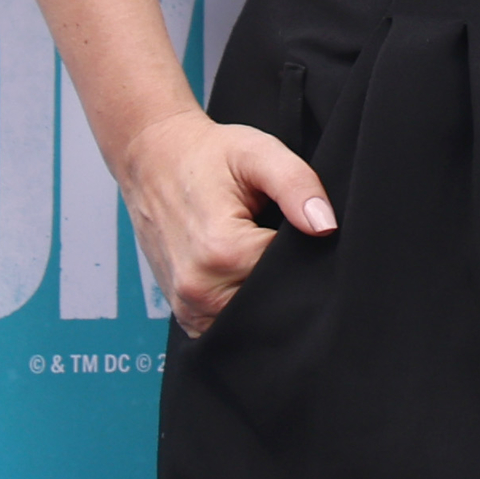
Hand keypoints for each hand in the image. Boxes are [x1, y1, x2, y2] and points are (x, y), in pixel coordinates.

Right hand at [115, 107, 334, 335]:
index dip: (305, 252)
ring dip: (263, 294)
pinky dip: (241, 306)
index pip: (292, 275)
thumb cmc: (208, 155)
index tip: (294, 227)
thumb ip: (297, 185)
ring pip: (252, 319)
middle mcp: (200, 288)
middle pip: (272, 302)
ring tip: (255, 250)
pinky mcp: (184, 314)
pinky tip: (241, 271)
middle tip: (275, 235)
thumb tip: (326, 227)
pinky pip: (228, 325)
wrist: (153, 160)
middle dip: (284, 276)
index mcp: (222, 251)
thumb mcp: (259, 153)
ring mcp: (188, 307)